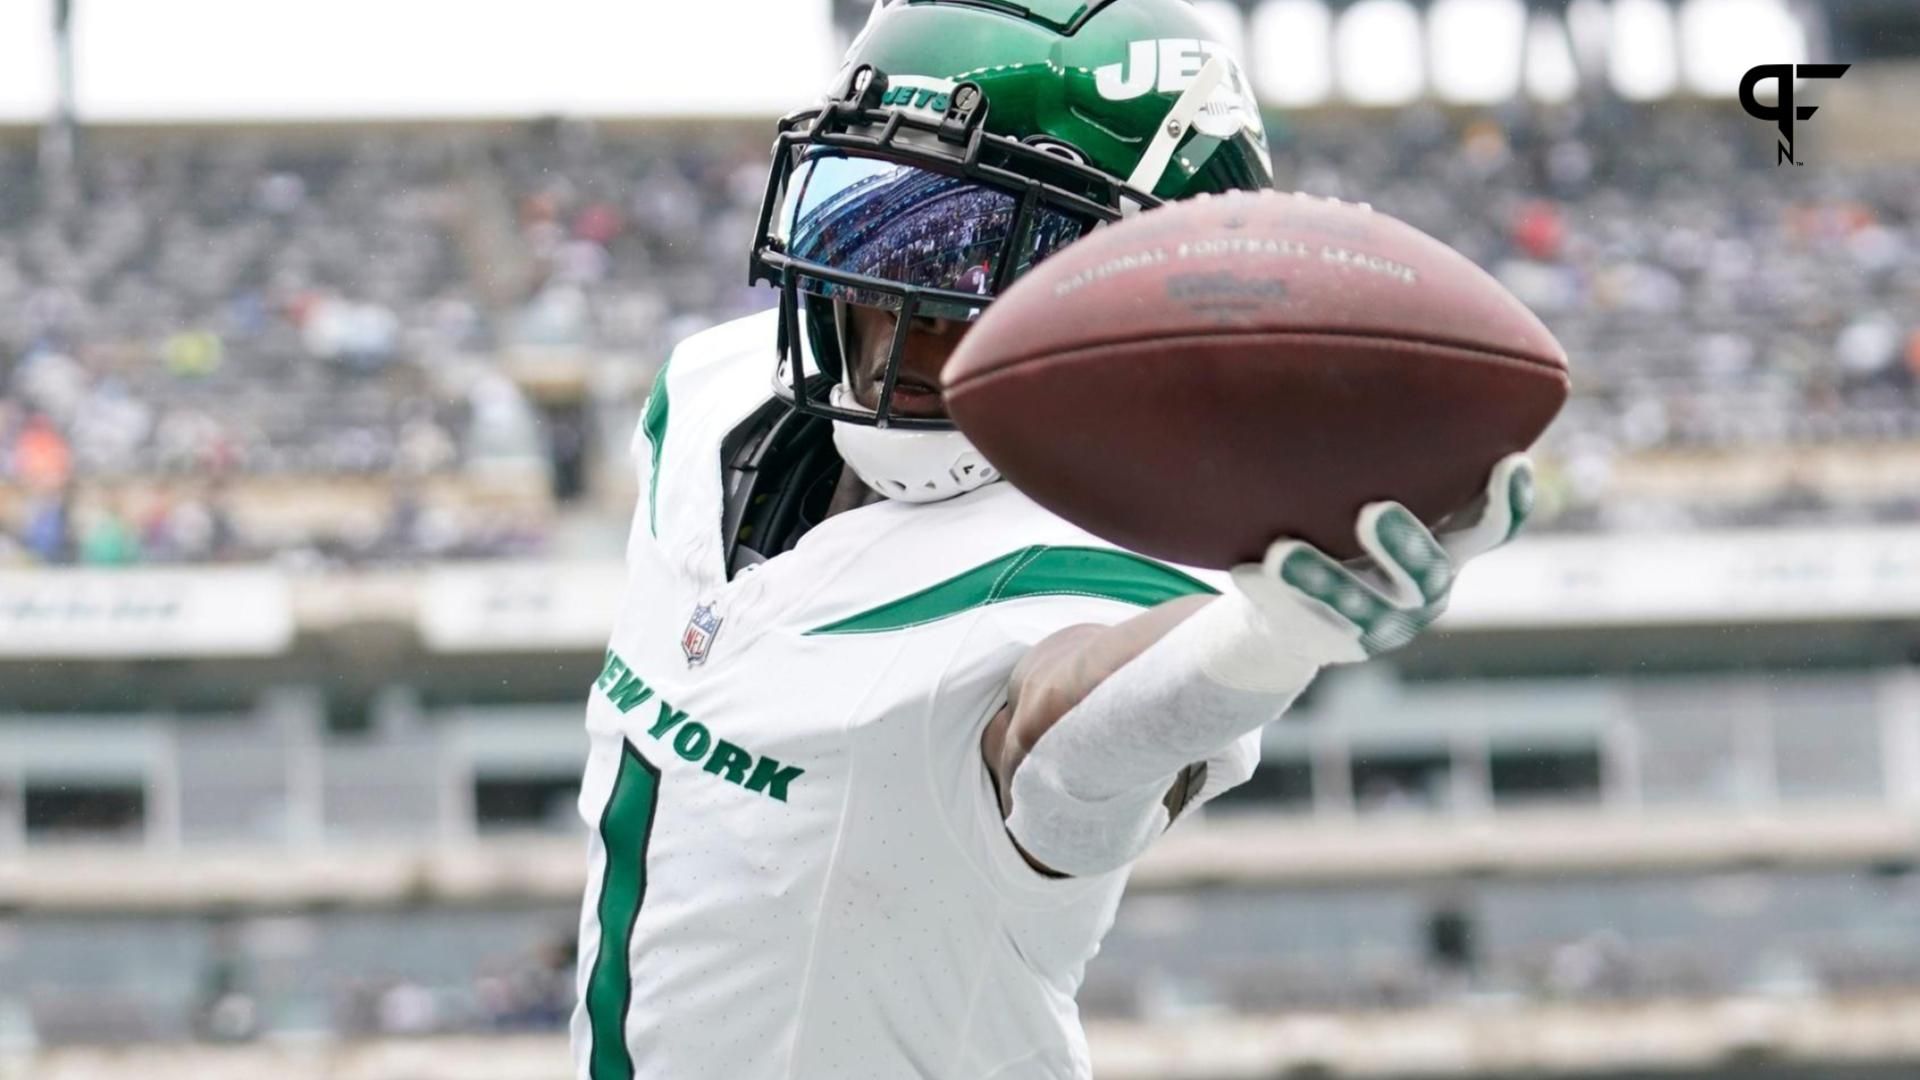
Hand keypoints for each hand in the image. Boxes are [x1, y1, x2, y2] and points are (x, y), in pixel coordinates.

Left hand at [1230, 454, 1535, 665]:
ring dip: (1321, 576)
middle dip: (1403, 543)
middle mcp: (1427, 589)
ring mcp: (1383, 623)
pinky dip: (1275, 595)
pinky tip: (1246, 571)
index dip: (1510, 501)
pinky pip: (1305, 621)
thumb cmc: (1347, 525)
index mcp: (1449, 546)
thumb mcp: (1375, 492)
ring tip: (1281, 551)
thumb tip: (1364, 349)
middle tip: (1372, 511)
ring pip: (1358, 605)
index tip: (1510, 461)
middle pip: (1428, 572)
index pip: (1492, 528)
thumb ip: (1391, 457)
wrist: (1303, 609)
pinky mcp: (1335, 643)